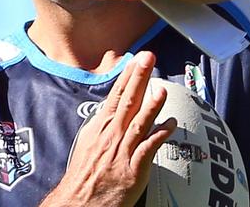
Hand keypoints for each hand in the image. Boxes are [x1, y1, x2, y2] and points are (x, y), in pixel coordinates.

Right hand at [41, 52, 175, 206]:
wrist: (78, 203)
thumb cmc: (86, 173)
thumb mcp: (92, 141)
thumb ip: (106, 123)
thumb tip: (117, 105)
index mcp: (101, 127)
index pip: (116, 96)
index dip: (127, 76)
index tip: (136, 58)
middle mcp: (112, 136)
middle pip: (128, 102)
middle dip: (138, 78)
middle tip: (148, 58)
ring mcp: (122, 152)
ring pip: (139, 123)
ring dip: (151, 105)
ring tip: (161, 88)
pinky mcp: (132, 170)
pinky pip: (148, 149)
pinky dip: (159, 135)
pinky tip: (171, 124)